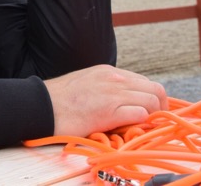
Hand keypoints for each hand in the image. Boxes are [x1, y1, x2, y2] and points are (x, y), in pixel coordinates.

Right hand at [44, 65, 167, 136]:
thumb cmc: (59, 100)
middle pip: (155, 89)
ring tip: (142, 127)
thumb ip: (105, 88)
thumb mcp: (86, 83)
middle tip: (152, 122)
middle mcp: (114, 78)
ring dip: (152, 116)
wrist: (41, 105)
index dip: (150, 98)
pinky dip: (142, 123)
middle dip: (159, 107)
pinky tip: (132, 129)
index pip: (143, 81)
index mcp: (108, 71)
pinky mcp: (109, 111)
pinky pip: (141, 114)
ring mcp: (113, 93)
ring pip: (153, 101)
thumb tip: (120, 103)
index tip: (148, 112)